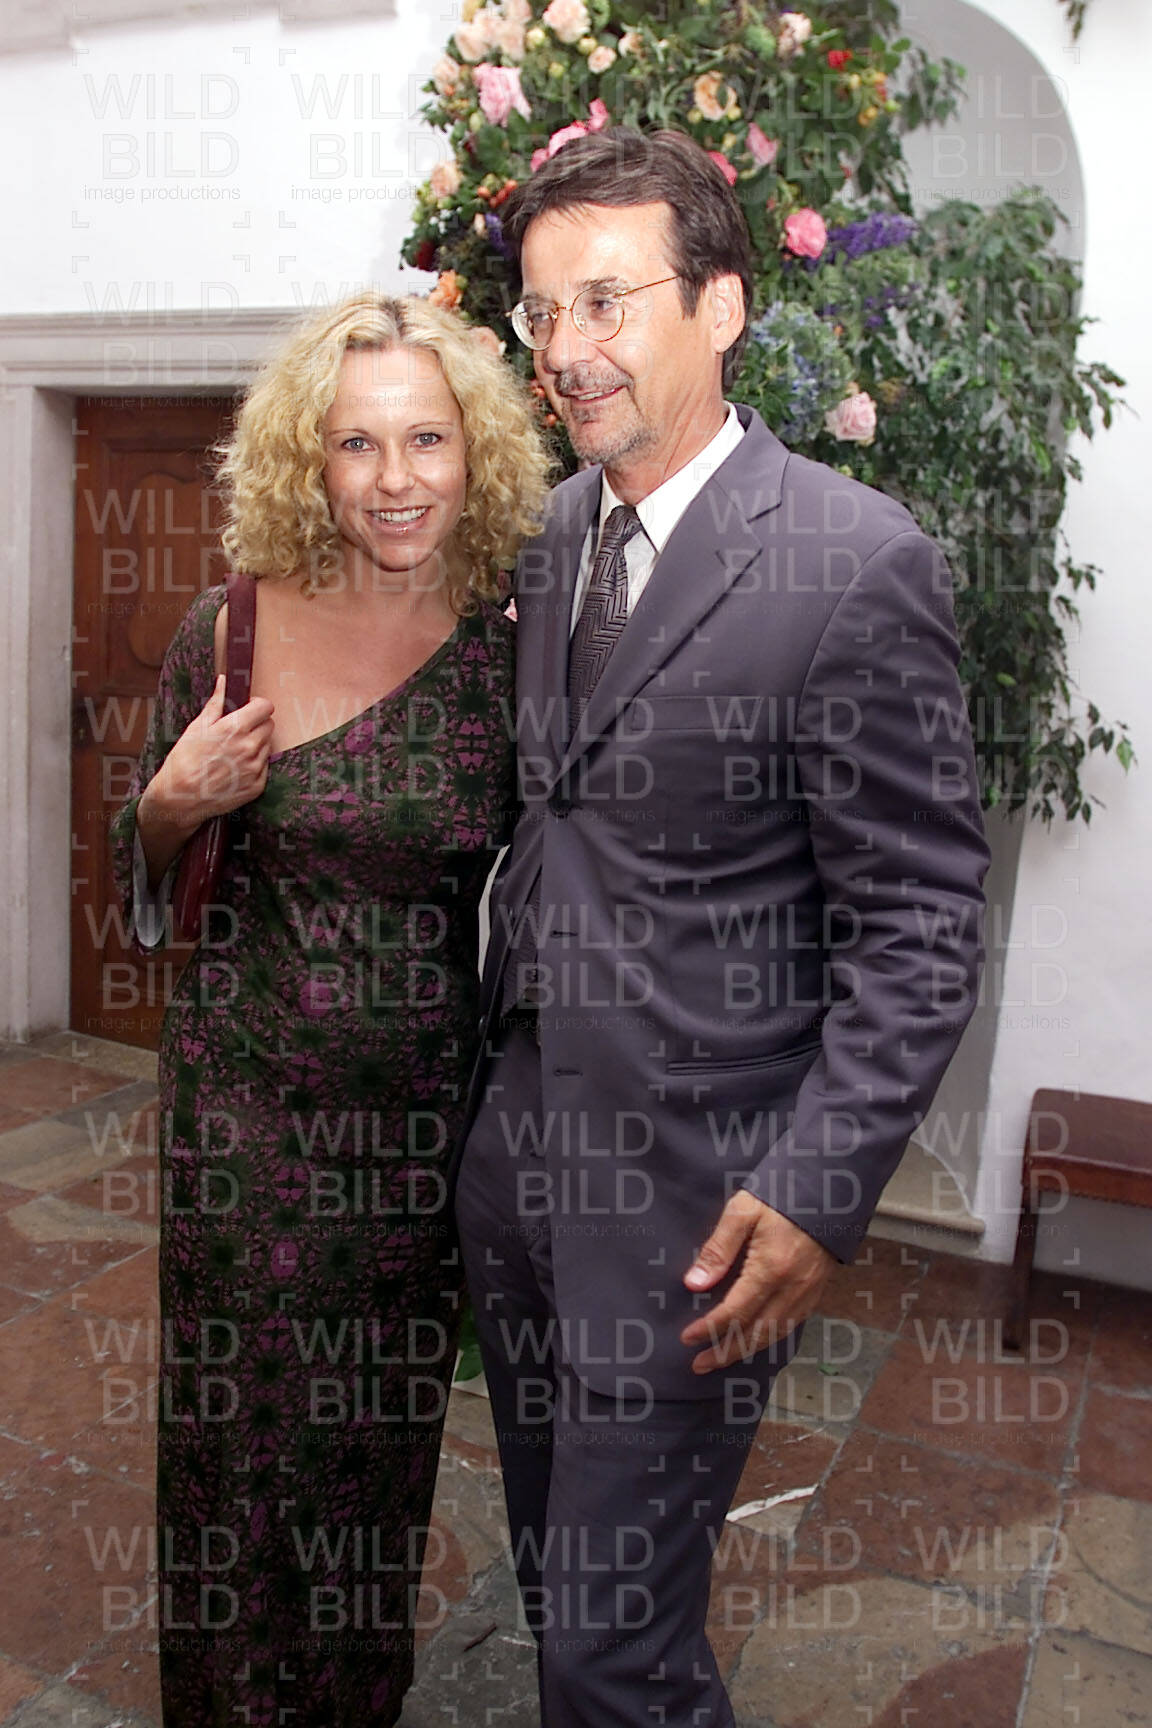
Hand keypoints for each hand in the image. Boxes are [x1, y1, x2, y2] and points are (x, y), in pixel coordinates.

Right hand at [145, 675, 274, 828]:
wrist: (181, 798)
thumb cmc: (184, 760)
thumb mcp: (196, 727)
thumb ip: (215, 703)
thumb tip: (223, 682)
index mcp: (236, 729)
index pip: (266, 707)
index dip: (257, 706)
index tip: (248, 709)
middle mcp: (250, 747)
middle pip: (269, 725)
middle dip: (257, 724)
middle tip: (238, 731)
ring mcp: (255, 768)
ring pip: (267, 746)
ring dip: (255, 744)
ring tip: (233, 752)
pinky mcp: (257, 786)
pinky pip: (264, 767)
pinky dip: (254, 765)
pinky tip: (234, 768)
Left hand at [680, 1191, 833, 1374]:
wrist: (830, 1186)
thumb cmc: (781, 1193)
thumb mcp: (743, 1211)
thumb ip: (718, 1249)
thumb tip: (694, 1284)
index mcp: (771, 1268)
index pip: (735, 1311)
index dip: (709, 1328)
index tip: (687, 1337)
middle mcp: (792, 1288)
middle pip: (755, 1333)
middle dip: (725, 1352)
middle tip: (699, 1364)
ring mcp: (808, 1292)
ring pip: (775, 1334)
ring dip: (746, 1350)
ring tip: (721, 1358)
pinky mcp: (817, 1289)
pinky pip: (792, 1324)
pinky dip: (770, 1338)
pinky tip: (756, 1340)